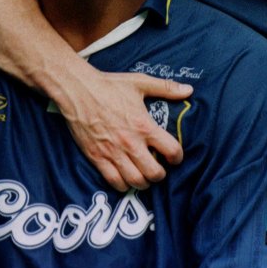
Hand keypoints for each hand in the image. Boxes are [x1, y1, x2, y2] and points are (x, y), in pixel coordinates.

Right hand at [57, 70, 192, 191]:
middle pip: (154, 173)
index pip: (171, 150)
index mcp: (144, 126)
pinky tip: (125, 178)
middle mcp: (130, 143)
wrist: (78, 91)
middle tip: (158, 169)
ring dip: (143, 182)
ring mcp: (113, 152)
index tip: (174, 156)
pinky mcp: (97, 157)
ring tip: (143, 175)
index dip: (177, 157)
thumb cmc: (109, 85)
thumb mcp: (140, 82)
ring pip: (136, 181)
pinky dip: (123, 185)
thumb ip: (166, 88)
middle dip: (160, 174)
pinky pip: (114, 181)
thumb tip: (188, 90)